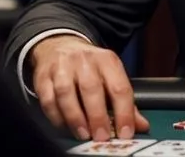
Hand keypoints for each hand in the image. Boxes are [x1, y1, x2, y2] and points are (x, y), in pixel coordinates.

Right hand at [31, 35, 149, 141]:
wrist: (61, 46)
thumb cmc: (89, 67)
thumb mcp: (110, 76)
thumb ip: (125, 102)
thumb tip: (141, 125)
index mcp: (107, 61)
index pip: (119, 87)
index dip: (124, 112)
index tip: (125, 132)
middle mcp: (85, 61)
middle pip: (92, 89)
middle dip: (97, 116)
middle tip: (101, 137)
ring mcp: (62, 67)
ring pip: (66, 92)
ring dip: (75, 117)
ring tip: (83, 134)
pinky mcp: (43, 76)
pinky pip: (48, 99)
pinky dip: (56, 116)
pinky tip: (64, 126)